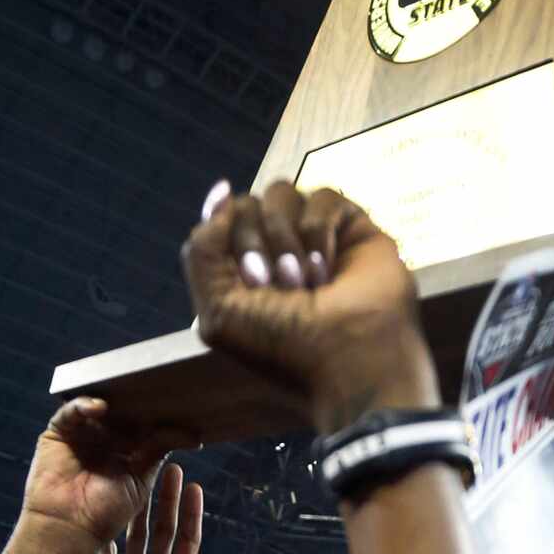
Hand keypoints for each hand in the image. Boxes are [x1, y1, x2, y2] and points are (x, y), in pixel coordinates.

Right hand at [22, 397, 191, 553]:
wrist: (67, 528)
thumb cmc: (104, 514)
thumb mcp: (139, 480)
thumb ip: (156, 452)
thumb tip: (185, 434)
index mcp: (127, 454)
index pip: (144, 428)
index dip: (159, 420)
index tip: (180, 412)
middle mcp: (104, 442)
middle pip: (122, 414)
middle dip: (135, 405)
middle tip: (151, 394)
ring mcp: (81, 435)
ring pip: (99, 409)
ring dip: (113, 403)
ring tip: (127, 399)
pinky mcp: (58, 432)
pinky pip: (71, 412)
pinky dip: (83, 405)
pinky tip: (100, 407)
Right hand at [90, 463, 203, 553]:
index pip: (188, 539)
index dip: (192, 514)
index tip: (195, 487)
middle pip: (163, 527)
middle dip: (167, 500)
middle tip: (170, 469)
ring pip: (135, 533)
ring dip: (136, 508)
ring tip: (134, 479)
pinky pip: (106, 552)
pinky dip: (104, 533)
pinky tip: (100, 509)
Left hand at [183, 182, 438, 433]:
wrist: (348, 362)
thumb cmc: (283, 346)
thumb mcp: (218, 310)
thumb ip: (201, 249)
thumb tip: (222, 192)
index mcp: (242, 269)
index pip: (222, 218)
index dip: (232, 243)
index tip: (256, 285)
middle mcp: (275, 250)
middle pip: (248, 203)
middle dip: (258, 244)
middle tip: (283, 287)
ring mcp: (313, 236)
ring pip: (282, 194)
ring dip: (287, 240)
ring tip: (309, 282)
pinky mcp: (352, 228)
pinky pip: (323, 196)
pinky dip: (320, 231)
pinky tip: (328, 267)